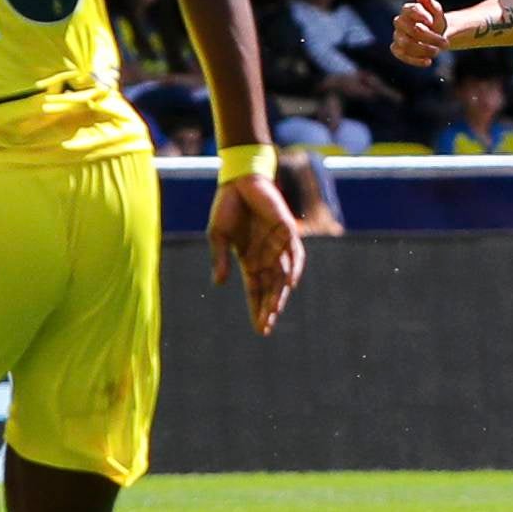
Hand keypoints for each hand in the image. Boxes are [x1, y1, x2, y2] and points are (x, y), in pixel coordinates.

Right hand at [208, 174, 306, 334]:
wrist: (239, 182)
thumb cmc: (228, 208)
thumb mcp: (218, 236)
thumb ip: (220, 259)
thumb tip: (219, 284)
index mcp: (250, 260)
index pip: (255, 291)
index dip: (257, 309)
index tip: (259, 329)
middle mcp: (266, 256)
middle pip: (270, 289)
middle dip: (268, 308)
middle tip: (266, 327)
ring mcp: (277, 244)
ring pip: (282, 276)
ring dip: (279, 293)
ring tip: (273, 311)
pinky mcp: (286, 230)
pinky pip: (294, 252)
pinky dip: (293, 267)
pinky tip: (290, 283)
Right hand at [392, 0, 446, 66]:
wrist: (436, 34)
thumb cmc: (435, 20)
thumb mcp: (436, 10)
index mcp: (408, 10)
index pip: (410, 11)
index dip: (421, 16)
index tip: (433, 21)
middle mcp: (399, 23)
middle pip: (411, 30)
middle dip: (430, 38)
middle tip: (445, 43)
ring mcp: (397, 36)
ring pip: (406, 44)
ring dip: (425, 49)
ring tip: (438, 51)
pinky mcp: (398, 49)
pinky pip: (401, 55)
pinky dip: (415, 60)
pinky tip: (428, 62)